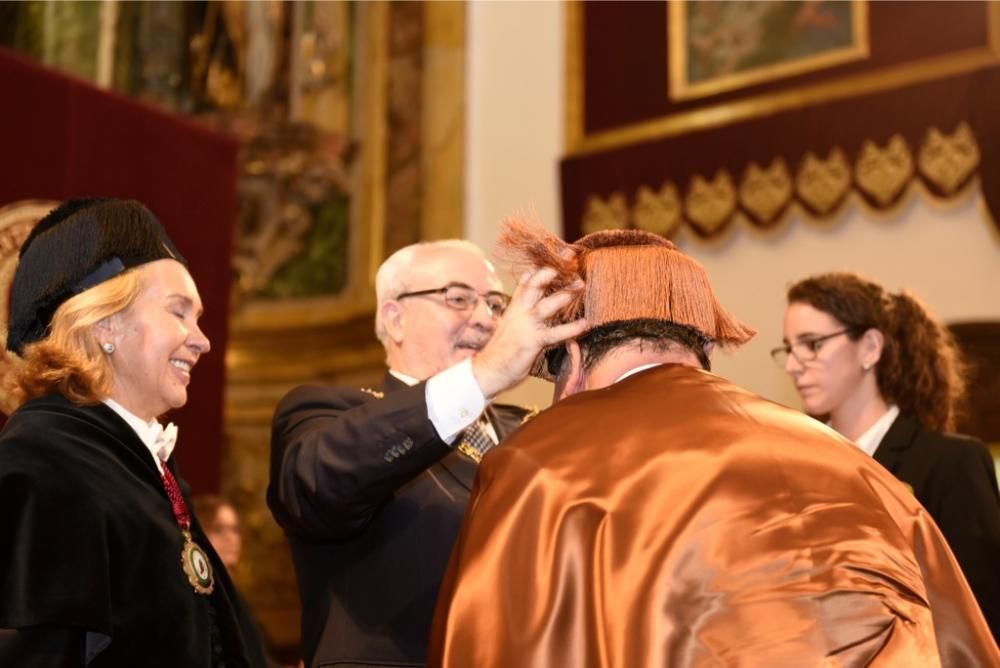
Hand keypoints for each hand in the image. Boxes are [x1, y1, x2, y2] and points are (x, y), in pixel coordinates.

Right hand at [471, 267, 587, 398]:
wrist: (487, 371)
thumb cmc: (501, 352)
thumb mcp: (510, 328)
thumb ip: (523, 317)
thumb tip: (537, 311)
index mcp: (514, 308)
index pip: (526, 282)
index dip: (540, 270)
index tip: (556, 258)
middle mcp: (518, 313)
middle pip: (534, 285)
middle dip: (552, 272)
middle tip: (571, 262)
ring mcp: (525, 326)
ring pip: (546, 305)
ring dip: (565, 294)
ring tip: (581, 285)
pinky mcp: (531, 341)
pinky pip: (555, 333)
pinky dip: (571, 328)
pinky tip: (585, 324)